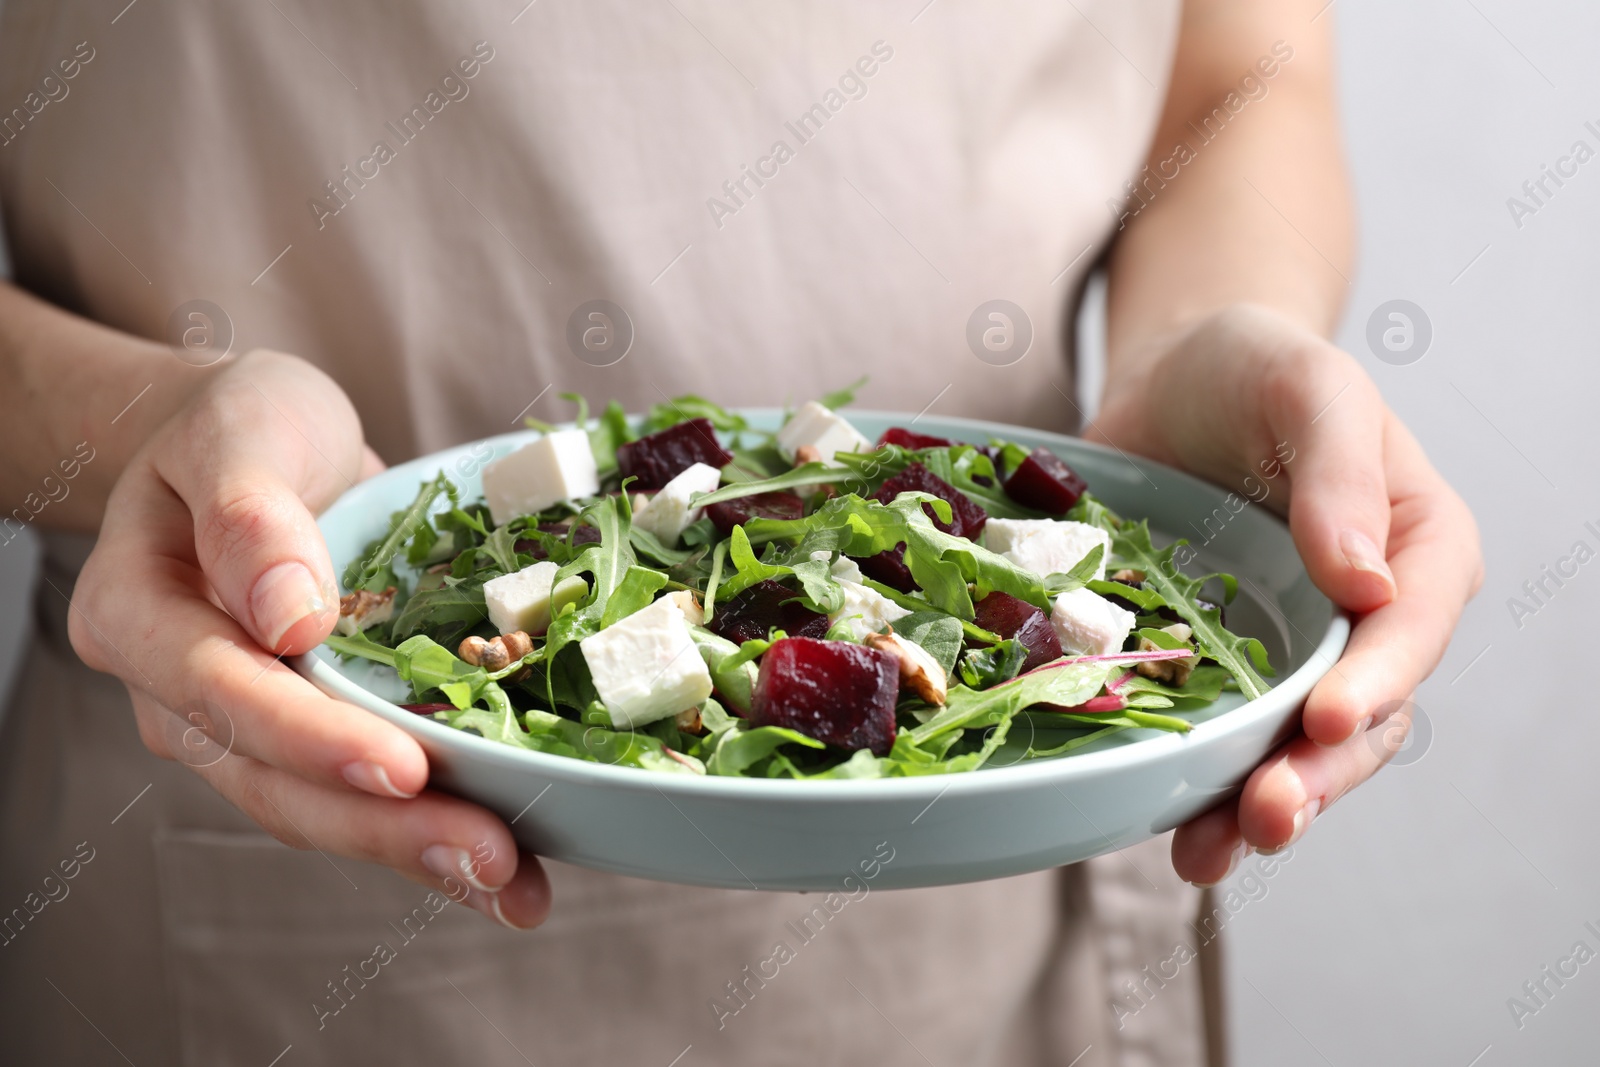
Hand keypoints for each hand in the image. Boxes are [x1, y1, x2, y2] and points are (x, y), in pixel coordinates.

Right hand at [69, 350, 550, 925]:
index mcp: (140, 615)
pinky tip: (516, 868)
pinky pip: (370, 792)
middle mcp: (184, 692)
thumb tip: (288, 618)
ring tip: (517, 887)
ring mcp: (250, 723)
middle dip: (388, 828)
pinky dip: (440, 827)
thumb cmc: (244, 425)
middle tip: (493, 859)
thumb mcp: (241, 429)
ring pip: (325, 809)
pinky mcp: (317, 731)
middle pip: (276, 781)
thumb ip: (250, 516)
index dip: (312, 739)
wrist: (262, 444)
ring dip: (422, 852)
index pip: (221, 694)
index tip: (404, 768)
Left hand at [1090, 304, 1482, 884]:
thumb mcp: (1307, 386)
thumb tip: (1368, 581)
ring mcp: (1286, 651)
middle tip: (1265, 815)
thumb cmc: (1254, 369)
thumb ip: (1340, 471)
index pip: (1412, 630)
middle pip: (1359, 717)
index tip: (1324, 721)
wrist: (1169, 381)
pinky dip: (1188, 782)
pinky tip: (1154, 823)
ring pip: (1287, 749)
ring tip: (1208, 852)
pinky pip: (1213, 733)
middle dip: (1316, 775)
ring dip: (1252, 805)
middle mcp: (1360, 618)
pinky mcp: (1215, 667)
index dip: (1376, 683)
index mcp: (1416, 549)